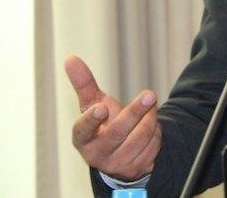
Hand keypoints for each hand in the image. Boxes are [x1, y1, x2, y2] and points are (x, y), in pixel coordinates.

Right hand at [64, 55, 161, 180]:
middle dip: (135, 112)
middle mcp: (97, 154)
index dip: (91, 120)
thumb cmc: (103, 123)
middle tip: (150, 94)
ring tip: (148, 108)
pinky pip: (153, 145)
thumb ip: (83, 83)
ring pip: (141, 137)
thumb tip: (70, 59)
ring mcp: (117, 163)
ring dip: (150, 118)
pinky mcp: (136, 167)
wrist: (119, 151)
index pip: (83, 130)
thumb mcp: (93, 104)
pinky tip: (150, 128)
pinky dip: (156, 132)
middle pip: (118, 133)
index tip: (102, 108)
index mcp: (83, 137)